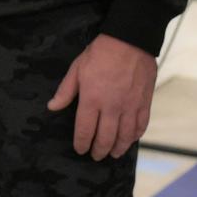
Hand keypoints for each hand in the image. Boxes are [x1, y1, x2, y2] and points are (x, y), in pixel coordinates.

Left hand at [47, 33, 157, 159]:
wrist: (130, 40)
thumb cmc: (100, 53)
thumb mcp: (77, 68)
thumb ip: (66, 91)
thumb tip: (53, 106)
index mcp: (92, 99)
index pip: (84, 130)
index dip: (81, 143)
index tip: (80, 149)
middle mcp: (111, 107)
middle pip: (105, 138)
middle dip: (98, 150)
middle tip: (95, 156)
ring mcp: (130, 107)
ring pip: (124, 136)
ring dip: (117, 148)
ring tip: (112, 154)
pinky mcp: (144, 103)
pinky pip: (140, 125)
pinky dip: (135, 136)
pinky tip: (130, 140)